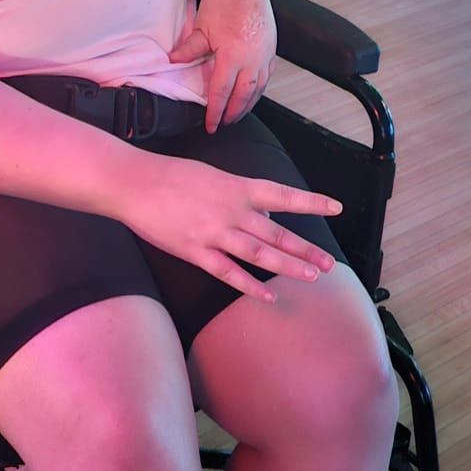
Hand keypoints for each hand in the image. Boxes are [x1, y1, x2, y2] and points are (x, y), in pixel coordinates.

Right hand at [117, 153, 339, 302]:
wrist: (134, 183)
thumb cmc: (172, 175)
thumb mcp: (213, 176)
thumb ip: (238, 193)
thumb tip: (261, 209)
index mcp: (237, 187)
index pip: (283, 195)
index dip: (310, 202)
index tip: (335, 207)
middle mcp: (232, 211)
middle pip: (277, 233)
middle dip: (305, 249)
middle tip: (328, 263)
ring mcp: (215, 233)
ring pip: (259, 254)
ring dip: (287, 267)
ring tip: (311, 277)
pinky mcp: (195, 251)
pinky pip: (228, 272)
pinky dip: (250, 285)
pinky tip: (267, 295)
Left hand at [168, 0, 276, 132]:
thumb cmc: (221, 2)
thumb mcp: (201, 29)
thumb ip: (188, 50)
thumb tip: (172, 62)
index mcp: (233, 55)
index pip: (222, 92)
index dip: (215, 111)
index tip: (210, 125)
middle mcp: (253, 58)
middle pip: (244, 96)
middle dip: (233, 113)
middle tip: (224, 124)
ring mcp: (265, 54)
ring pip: (259, 88)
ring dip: (248, 104)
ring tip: (237, 114)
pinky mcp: (271, 48)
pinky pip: (266, 76)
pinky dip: (259, 89)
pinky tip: (251, 94)